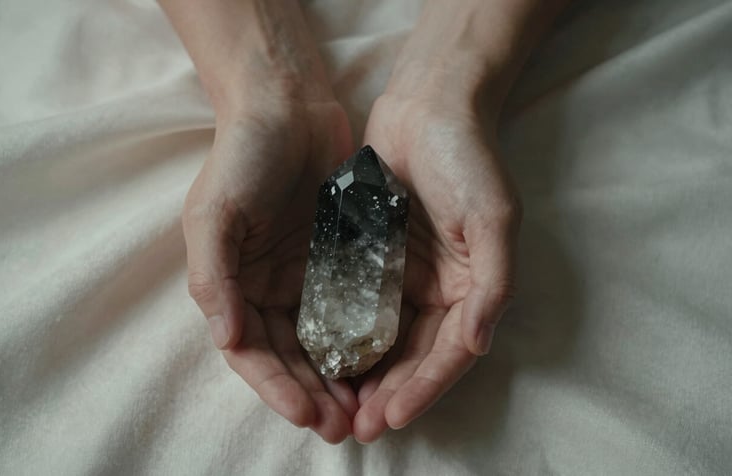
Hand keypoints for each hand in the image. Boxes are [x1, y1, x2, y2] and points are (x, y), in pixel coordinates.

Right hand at [182, 97, 357, 442]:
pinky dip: (362, 339)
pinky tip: (383, 361)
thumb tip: (224, 337)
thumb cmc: (243, 156)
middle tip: (345, 426)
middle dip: (313, 394)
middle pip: (290, 357)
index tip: (307, 414)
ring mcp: (304, 275)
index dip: (276, 387)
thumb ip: (212, 277)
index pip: (252, 352)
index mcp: (232, 286)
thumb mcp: (214, 214)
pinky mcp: (338, 259)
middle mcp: (266, 288)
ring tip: (365, 409)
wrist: (287, 105)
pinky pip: (351, 308)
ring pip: (322, 342)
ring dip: (340, 378)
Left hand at [352, 94, 521, 441]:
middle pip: (414, 355)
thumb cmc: (467, 157)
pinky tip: (322, 356)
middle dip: (389, 393)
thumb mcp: (494, 218)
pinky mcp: (371, 255)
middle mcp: (439, 287)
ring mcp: (403, 273)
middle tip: (358, 426)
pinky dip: (344, 333)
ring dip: (364, 374)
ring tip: (337, 406)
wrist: (427, 104)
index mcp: (471, 286)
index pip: (449, 352)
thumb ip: (493, 284)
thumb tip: (478, 344)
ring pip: (383, 338)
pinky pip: (357, 303)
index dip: (424, 388)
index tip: (393, 417)